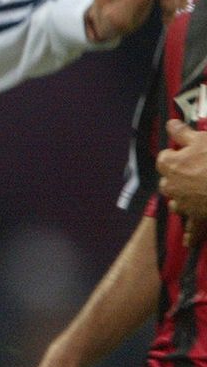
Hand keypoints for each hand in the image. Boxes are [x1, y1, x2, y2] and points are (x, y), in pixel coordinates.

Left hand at [159, 120, 206, 246]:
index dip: (177, 154)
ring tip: (197, 193)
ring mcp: (184, 203)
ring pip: (177, 202)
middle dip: (178, 177)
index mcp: (170, 165)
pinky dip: (190, 235)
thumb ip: (183, 133)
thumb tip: (170, 123)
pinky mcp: (197, 216)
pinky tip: (188, 242)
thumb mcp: (202, 139)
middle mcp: (171, 186)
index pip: (164, 157)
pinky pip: (191, 228)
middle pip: (168, 181)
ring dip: (183, 199)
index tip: (187, 152)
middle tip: (196, 171)